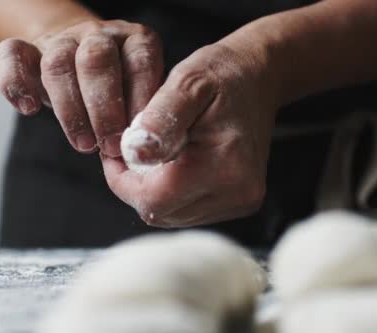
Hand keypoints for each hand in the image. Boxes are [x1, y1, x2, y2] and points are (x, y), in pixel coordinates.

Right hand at [0, 19, 163, 155]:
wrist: (83, 69)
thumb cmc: (122, 96)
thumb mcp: (142, 102)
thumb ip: (146, 117)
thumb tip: (150, 148)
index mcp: (136, 42)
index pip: (140, 63)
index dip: (138, 100)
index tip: (137, 135)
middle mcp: (100, 36)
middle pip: (96, 60)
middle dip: (104, 108)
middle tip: (110, 145)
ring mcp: (62, 40)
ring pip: (58, 63)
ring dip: (70, 109)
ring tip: (84, 145)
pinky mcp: (28, 50)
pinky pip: (11, 54)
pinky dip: (15, 83)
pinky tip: (28, 110)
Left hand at [103, 43, 279, 226]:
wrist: (259, 78)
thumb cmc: (221, 74)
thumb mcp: (186, 83)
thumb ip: (159, 119)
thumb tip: (134, 152)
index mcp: (224, 164)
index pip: (153, 199)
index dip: (122, 180)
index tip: (118, 151)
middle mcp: (237, 192)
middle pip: (160, 212)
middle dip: (137, 184)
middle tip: (135, 147)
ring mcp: (241, 201)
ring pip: (172, 215)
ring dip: (154, 189)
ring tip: (157, 152)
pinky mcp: (240, 203)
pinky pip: (188, 211)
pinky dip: (173, 191)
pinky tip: (175, 163)